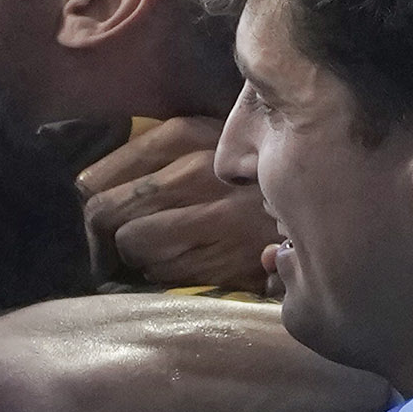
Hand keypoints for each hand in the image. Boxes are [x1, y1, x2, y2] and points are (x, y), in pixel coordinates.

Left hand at [81, 118, 277, 292]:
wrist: (326, 196)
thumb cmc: (251, 170)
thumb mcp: (206, 139)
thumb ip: (149, 153)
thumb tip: (86, 185)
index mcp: (183, 137)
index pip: (97, 179)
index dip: (90, 201)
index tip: (98, 214)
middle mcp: (192, 174)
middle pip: (104, 215)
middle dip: (105, 232)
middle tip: (120, 237)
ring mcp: (211, 218)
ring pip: (132, 247)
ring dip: (139, 254)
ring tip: (164, 247)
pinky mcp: (225, 258)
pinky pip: (163, 274)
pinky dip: (167, 273)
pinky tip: (191, 260)